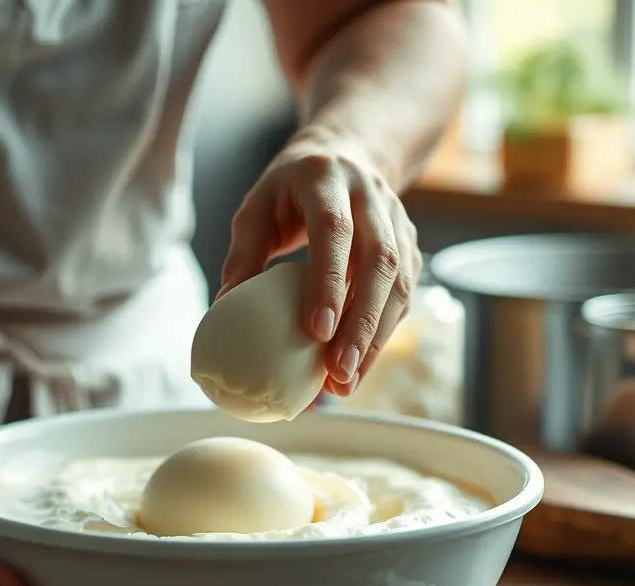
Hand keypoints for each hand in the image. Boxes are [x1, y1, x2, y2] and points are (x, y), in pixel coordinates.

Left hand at [219, 132, 421, 396]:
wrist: (347, 154)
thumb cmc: (289, 192)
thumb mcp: (256, 209)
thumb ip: (243, 256)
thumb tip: (224, 310)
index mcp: (326, 180)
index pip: (334, 231)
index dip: (329, 281)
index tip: (316, 331)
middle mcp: (371, 197)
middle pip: (378, 262)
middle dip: (361, 324)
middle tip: (337, 372)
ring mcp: (398, 220)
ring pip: (401, 283)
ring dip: (376, 338)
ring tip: (346, 381)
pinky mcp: (410, 245)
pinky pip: (405, 294)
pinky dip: (383, 333)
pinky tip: (359, 363)